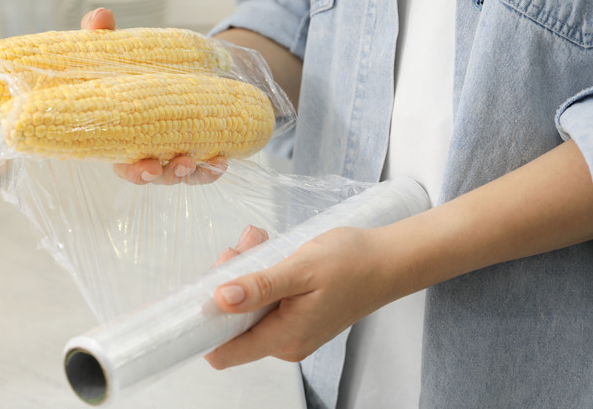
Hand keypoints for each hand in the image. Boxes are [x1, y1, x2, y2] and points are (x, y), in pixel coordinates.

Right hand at [80, 8, 226, 184]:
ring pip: (179, 174)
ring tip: (192, 161)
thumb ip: (104, 37)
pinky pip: (206, 168)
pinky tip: (222, 160)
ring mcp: (176, 154)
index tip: (142, 167)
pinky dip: (213, 168)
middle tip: (163, 167)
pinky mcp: (201, 151)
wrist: (179, 70)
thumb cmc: (138, 69)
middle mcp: (149, 152)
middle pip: (151, 175)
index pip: (124, 164)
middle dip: (156, 176)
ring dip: (186, 173)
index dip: (132, 171)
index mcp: (124, 136)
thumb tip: (100, 18)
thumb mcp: (121, 52)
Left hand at [205, 226, 393, 368]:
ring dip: (245, 273)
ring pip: (247, 307)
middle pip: (232, 324)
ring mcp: (291, 331)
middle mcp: (285, 342)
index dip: (205, 325)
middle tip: (241, 247)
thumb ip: (261, 286)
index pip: (224, 352)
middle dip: (228, 283)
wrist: (390, 262)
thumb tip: (221, 299)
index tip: (202, 289)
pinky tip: (268, 249)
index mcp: (284, 337)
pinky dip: (261, 275)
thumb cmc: (353, 263)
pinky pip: (265, 301)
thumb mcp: (301, 269)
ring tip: (257, 240)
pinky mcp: (297, 317)